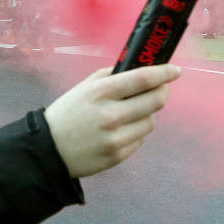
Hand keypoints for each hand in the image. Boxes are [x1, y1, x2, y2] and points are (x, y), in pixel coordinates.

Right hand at [44, 65, 180, 178]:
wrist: (48, 150)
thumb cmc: (68, 113)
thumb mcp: (84, 88)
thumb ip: (111, 77)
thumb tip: (141, 68)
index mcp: (101, 92)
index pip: (143, 79)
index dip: (164, 73)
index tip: (175, 71)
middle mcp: (111, 115)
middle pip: (155, 101)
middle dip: (161, 93)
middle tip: (159, 90)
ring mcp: (116, 138)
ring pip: (151, 121)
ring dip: (147, 114)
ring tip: (131, 113)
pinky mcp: (118, 155)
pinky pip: (140, 139)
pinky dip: (135, 132)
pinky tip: (119, 131)